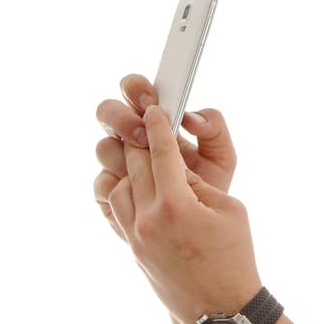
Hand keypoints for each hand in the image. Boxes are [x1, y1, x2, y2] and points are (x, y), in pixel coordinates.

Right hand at [93, 74, 235, 240]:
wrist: (207, 234)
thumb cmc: (213, 189)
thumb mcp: (222, 157)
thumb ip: (214, 130)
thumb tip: (191, 118)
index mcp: (155, 122)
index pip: (135, 91)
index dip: (137, 89)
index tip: (152, 101)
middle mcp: (130, 139)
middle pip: (107, 111)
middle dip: (123, 119)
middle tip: (142, 135)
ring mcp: (117, 166)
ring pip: (103, 147)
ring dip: (121, 153)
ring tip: (147, 168)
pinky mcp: (110, 194)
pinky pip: (102, 184)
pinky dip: (120, 186)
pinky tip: (141, 195)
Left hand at [103, 104, 261, 323]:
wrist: (222, 309)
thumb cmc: (236, 258)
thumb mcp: (230, 212)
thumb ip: (198, 183)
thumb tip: (174, 168)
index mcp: (177, 205)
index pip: (162, 153)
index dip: (159, 127)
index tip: (154, 110)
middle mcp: (149, 218)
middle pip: (135, 164)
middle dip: (142, 142)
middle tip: (149, 128)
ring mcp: (136, 235)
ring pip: (118, 184)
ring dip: (131, 168)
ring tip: (146, 161)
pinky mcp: (132, 247)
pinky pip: (117, 208)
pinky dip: (125, 191)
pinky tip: (139, 187)